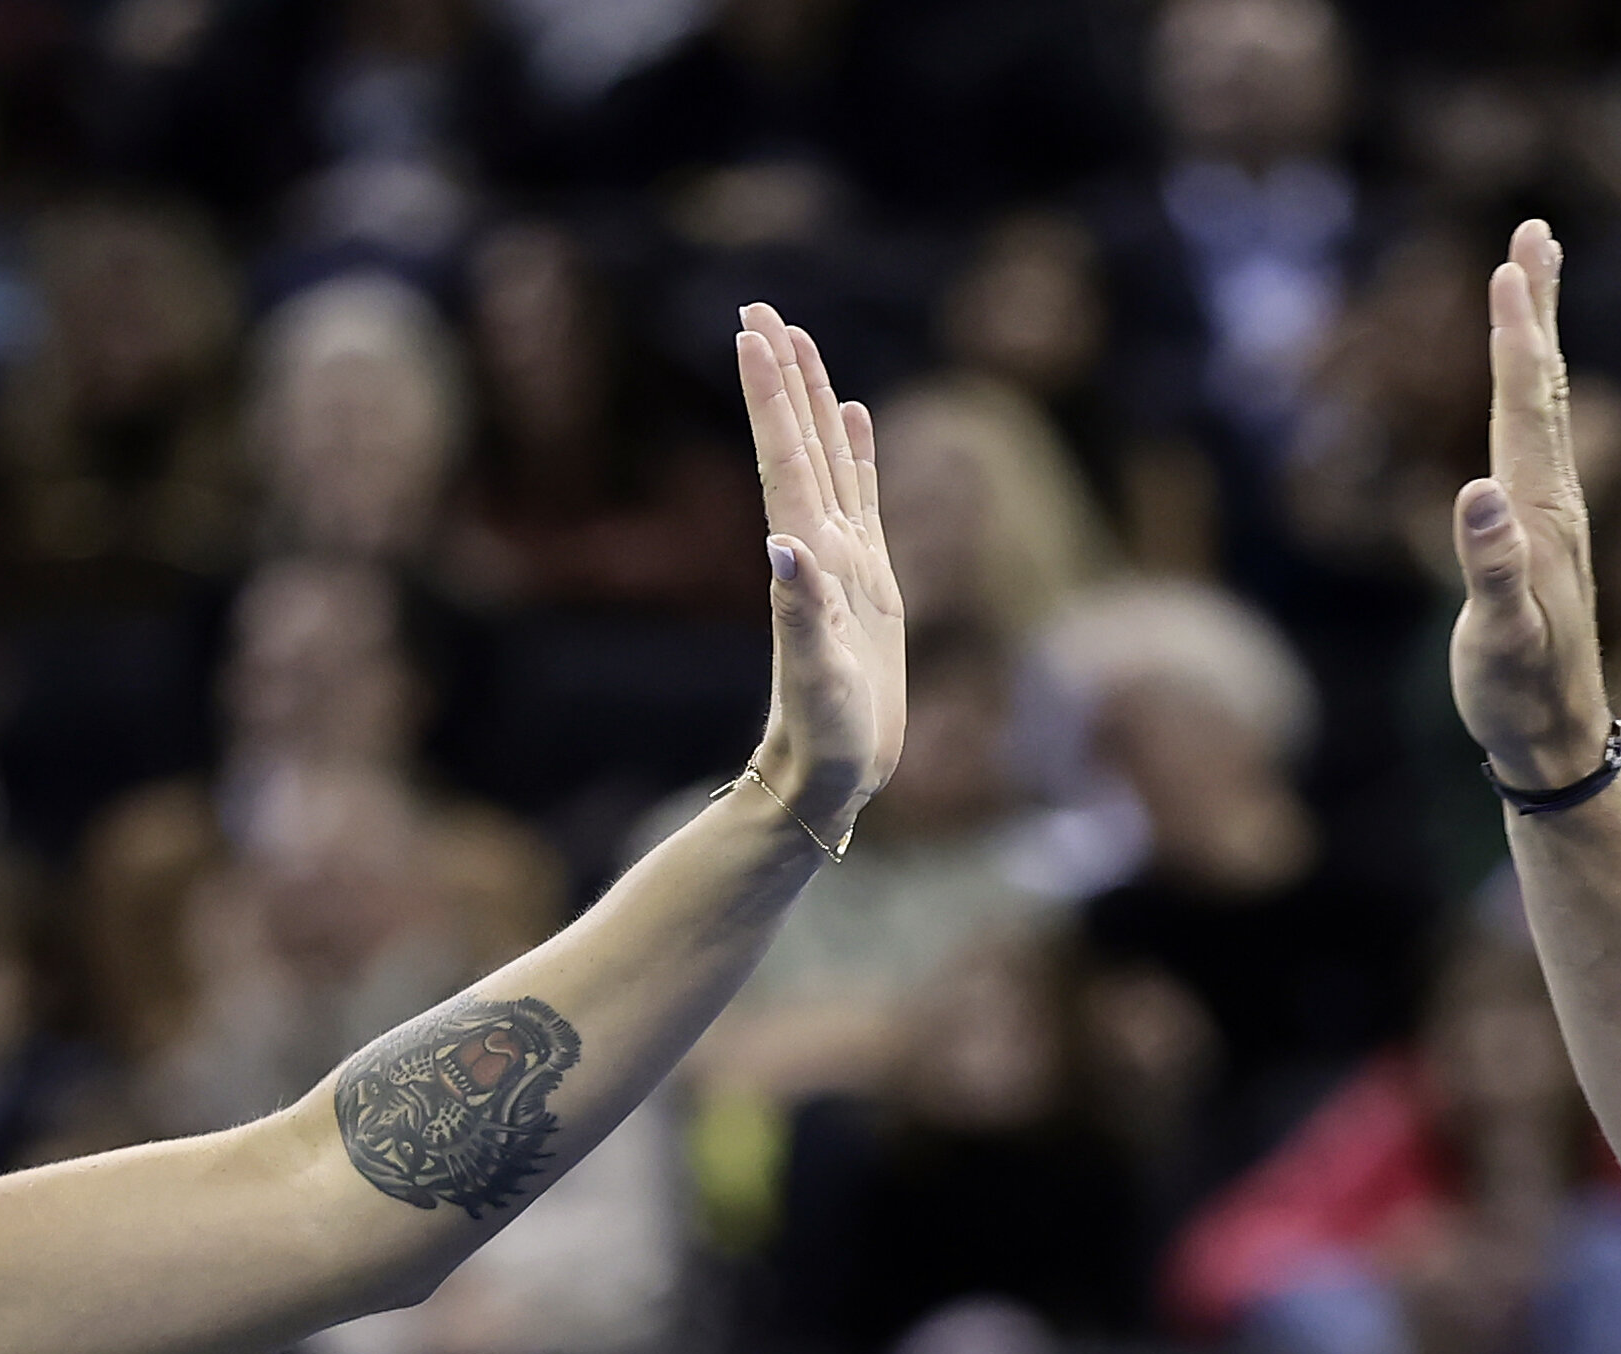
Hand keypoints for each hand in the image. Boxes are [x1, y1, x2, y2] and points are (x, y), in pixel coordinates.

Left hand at [728, 305, 901, 849]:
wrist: (829, 777)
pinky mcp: (869, 581)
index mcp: (806, 558)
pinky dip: (858, 452)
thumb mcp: (814, 676)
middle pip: (798, 443)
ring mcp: (844, 560)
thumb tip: (785, 543)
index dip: (771, 395)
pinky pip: (863, 497)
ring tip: (801, 340)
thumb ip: (802, 608)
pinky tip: (857, 418)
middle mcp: (819, 547)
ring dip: (813, 401)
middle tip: (761, 309)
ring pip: (828, 459)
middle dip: (781, 376)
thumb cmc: (823, 736)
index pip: (785, 459)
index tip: (751, 331)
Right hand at [1448, 218, 1611, 793]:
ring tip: (1533, 282)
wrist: (1559, 742)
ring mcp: (1550, 516)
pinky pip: (1534, 441)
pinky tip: (1523, 392)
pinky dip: (1527, 395)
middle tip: (1535, 232)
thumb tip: (1476, 496)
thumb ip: (1490, 570)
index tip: (1509, 269)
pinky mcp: (1540, 536)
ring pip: (1543, 407)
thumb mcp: (1499, 639)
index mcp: (1539, 513)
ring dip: (1537, 339)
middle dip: (1537, 308)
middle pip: (1542, 386)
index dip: (1514, 338)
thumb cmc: (1522, 696)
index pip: (1523, 408)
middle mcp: (1552, 501)